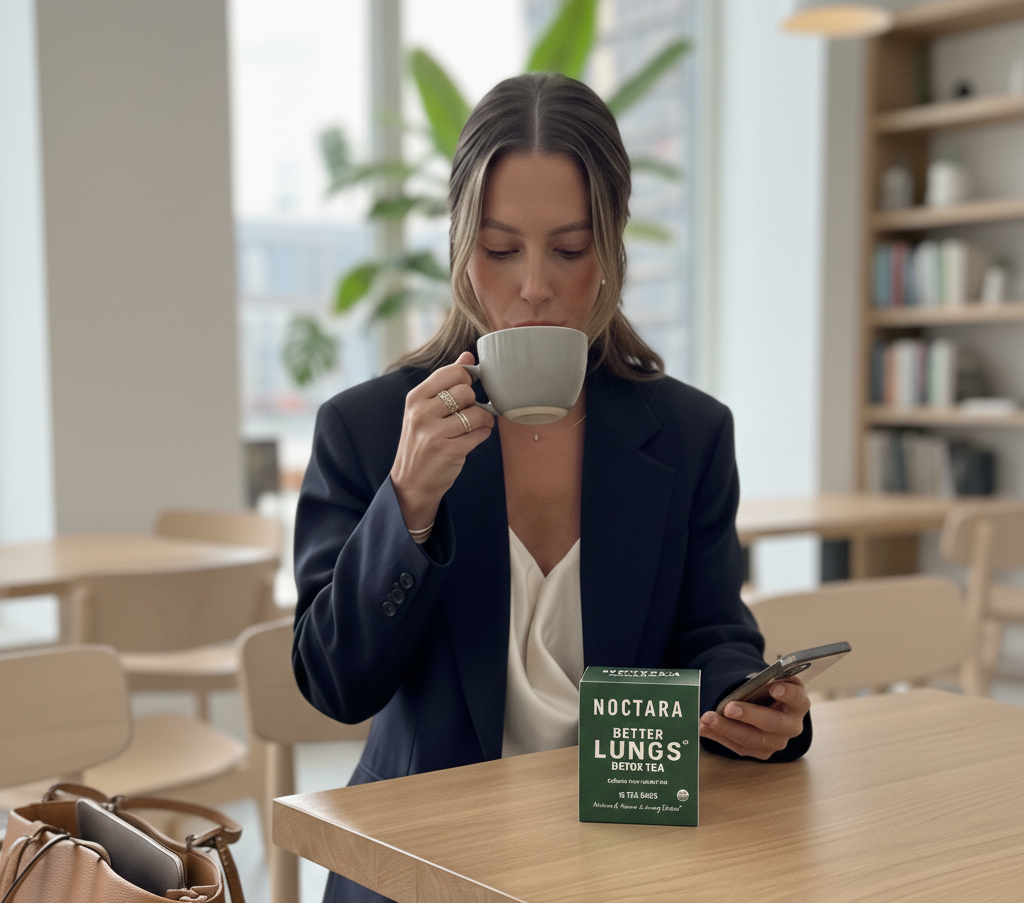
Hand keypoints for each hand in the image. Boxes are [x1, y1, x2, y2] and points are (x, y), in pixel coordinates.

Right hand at [390, 352, 494, 530]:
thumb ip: (445, 382)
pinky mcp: (450, 451)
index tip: (466, 390)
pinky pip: (481, 433)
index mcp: (415, 398)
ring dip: (483, 420)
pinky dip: (483, 434)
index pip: (451, 372)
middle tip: (468, 413)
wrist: (411, 483)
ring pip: (477, 413)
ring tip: (474, 426)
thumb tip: (468, 355)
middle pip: (466, 392)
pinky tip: (473, 438)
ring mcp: (435, 433)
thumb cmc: (421, 442)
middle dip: (473, 402)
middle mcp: (422, 413)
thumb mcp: (424, 409)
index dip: (466, 379)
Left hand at [698, 678, 809, 760]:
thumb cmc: (769, 689)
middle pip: (773, 723)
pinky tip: (704, 728)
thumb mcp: (772, 679)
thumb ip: (766, 678)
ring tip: (707, 719)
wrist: (767, 705)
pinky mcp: (763, 752)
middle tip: (729, 708)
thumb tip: (754, 680)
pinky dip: (720, 737)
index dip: (787, 693)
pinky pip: (740, 747)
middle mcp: (792, 725)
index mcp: (798, 702)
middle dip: (749, 715)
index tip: (773, 687)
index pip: (797, 698)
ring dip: (727, 729)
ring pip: (753, 740)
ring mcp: (778, 741)